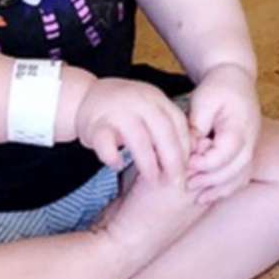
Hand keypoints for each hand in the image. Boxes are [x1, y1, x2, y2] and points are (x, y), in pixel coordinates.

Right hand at [73, 77, 190, 183]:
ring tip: (153, 180)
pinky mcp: (95, 125)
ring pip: (138, 139)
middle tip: (176, 181)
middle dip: (172, 160)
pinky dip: (112, 157)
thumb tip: (192, 157)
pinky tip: (117, 165)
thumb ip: (167, 126)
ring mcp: (117, 111)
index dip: (185, 149)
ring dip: (148, 163)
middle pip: (163, 132)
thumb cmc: (124, 111)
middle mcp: (139, 102)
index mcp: (156, 99)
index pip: (178, 125)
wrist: (85, 97)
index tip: (189, 169)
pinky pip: (105, 144)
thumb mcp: (149, 110)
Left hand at [186, 63, 260, 204]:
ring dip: (219, 189)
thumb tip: (189, 149)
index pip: (225, 154)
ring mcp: (251, 147)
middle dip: (209, 180)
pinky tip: (208, 195)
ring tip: (197, 197)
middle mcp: (250, 140)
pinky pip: (240, 176)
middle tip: (186, 184)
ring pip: (240, 177)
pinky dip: (226, 188)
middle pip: (234, 170)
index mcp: (240, 126)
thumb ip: (197, 125)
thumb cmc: (217, 87)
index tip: (186, 164)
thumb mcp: (203, 100)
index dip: (204, 164)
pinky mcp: (246, 152)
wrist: (236, 78)